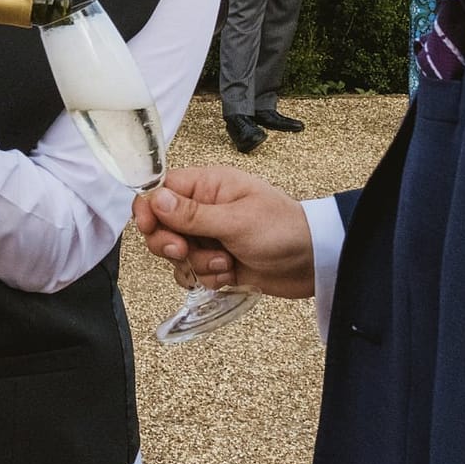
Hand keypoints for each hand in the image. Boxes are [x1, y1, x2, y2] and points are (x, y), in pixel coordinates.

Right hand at [130, 166, 315, 298]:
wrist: (314, 263)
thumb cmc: (284, 230)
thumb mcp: (236, 220)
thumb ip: (192, 214)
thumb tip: (155, 199)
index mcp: (209, 186)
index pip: (160, 190)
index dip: (150, 209)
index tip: (151, 228)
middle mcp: (205, 209)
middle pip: (161, 224)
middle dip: (170, 243)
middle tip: (186, 250)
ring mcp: (210, 236)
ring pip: (176, 253)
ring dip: (195, 263)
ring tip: (222, 263)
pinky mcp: (216, 261)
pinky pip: (192, 272)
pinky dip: (206, 277)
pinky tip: (229, 274)